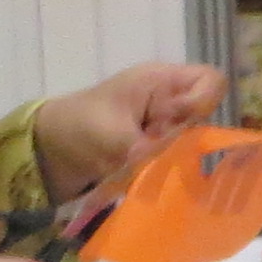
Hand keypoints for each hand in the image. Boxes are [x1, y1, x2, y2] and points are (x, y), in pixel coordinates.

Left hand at [34, 61, 227, 199]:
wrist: (51, 151)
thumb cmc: (77, 126)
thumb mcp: (109, 134)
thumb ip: (143, 146)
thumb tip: (168, 161)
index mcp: (161, 82)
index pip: (210, 81)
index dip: (204, 103)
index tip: (179, 125)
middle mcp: (171, 102)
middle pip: (206, 116)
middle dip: (189, 140)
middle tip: (158, 153)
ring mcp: (167, 128)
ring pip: (196, 143)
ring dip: (177, 161)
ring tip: (148, 169)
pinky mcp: (161, 151)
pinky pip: (182, 161)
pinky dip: (169, 174)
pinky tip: (150, 180)